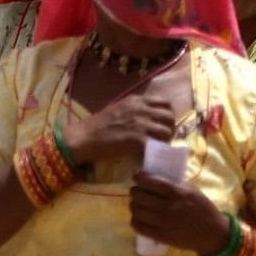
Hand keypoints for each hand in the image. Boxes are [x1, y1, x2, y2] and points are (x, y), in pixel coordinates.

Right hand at [61, 76, 185, 164]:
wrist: (84, 137)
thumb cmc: (98, 125)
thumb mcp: (119, 109)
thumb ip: (135, 109)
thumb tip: (150, 116)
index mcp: (137, 101)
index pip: (165, 103)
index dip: (167, 115)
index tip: (163, 125)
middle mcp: (141, 109)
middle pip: (170, 117)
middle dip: (170, 129)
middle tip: (162, 139)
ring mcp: (141, 124)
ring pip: (167, 132)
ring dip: (165, 142)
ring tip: (157, 148)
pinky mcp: (138, 139)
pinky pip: (158, 145)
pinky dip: (157, 152)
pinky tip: (149, 155)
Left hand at [129, 170, 231, 253]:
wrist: (212, 233)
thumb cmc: (203, 208)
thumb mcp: (192, 190)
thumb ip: (175, 184)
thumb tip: (155, 177)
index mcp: (177, 192)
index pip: (150, 182)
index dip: (139, 177)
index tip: (137, 176)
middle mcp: (168, 207)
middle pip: (139, 196)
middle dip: (134, 191)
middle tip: (136, 191)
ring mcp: (163, 222)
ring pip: (137, 211)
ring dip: (133, 205)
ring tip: (136, 204)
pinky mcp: (161, 236)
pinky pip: (139, 227)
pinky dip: (135, 221)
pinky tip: (138, 218)